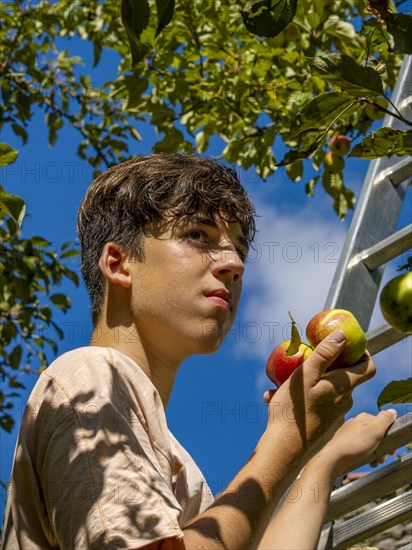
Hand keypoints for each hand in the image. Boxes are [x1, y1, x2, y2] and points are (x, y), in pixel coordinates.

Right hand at [263, 331, 375, 459]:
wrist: (285, 449)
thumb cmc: (294, 410)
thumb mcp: (305, 375)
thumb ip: (324, 354)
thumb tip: (342, 336)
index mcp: (343, 386)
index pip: (368, 366)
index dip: (361, 353)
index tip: (344, 345)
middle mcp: (345, 400)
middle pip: (345, 376)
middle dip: (326, 365)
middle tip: (305, 360)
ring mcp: (336, 413)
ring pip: (327, 389)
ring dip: (309, 382)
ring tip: (281, 383)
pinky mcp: (325, 423)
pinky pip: (317, 403)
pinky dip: (303, 397)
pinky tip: (277, 398)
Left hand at [312, 410, 396, 477]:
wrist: (334, 458)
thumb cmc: (354, 444)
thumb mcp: (374, 431)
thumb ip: (384, 420)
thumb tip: (392, 411)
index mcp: (364, 418)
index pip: (384, 425)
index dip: (389, 438)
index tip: (390, 449)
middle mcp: (357, 423)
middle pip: (377, 435)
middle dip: (382, 447)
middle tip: (381, 457)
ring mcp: (351, 433)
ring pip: (370, 443)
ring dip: (376, 453)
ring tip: (374, 461)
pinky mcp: (347, 442)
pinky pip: (361, 448)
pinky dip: (367, 455)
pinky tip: (367, 461)